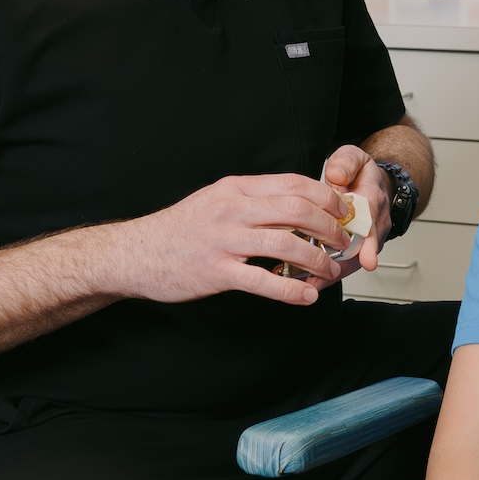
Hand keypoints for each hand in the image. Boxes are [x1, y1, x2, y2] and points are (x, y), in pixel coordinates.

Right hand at [119, 173, 353, 305]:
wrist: (135, 253)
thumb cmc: (181, 229)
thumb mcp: (217, 200)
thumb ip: (253, 199)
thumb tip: (297, 203)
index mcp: (236, 188)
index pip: (294, 183)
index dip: (326, 196)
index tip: (342, 210)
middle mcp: (232, 209)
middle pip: (297, 210)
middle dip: (330, 227)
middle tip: (343, 241)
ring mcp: (224, 240)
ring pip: (286, 244)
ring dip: (317, 260)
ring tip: (330, 270)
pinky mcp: (216, 271)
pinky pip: (263, 281)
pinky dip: (291, 290)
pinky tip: (306, 296)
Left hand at [321, 144, 392, 273]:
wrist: (372, 185)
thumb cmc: (360, 174)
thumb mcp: (355, 158)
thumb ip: (346, 162)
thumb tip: (336, 175)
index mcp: (372, 201)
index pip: (371, 221)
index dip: (368, 242)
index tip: (367, 260)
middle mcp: (372, 225)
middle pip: (361, 250)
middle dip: (346, 265)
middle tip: (327, 277)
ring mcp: (365, 240)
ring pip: (352, 261)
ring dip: (333, 273)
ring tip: (312, 283)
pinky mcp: (354, 249)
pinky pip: (342, 264)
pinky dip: (327, 274)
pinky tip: (309, 281)